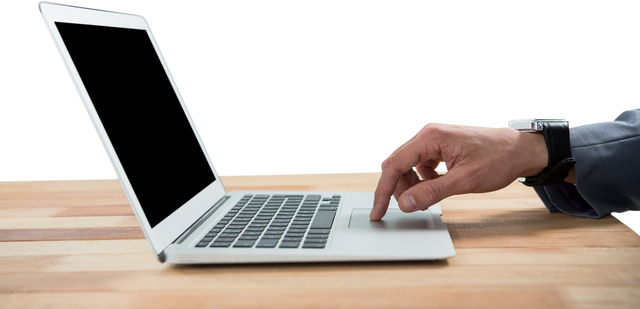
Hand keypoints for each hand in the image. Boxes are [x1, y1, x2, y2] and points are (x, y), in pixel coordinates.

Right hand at [370, 121, 548, 219]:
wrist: (520, 149)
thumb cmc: (499, 158)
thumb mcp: (465, 181)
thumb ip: (432, 192)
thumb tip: (405, 203)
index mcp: (430, 136)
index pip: (394, 164)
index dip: (383, 191)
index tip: (378, 210)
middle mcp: (427, 132)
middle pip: (396, 164)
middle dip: (399, 188)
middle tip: (412, 206)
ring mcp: (432, 137)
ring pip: (406, 165)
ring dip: (411, 184)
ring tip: (430, 195)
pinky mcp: (437, 144)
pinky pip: (418, 164)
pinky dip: (422, 178)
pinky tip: (438, 184)